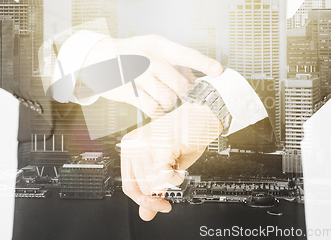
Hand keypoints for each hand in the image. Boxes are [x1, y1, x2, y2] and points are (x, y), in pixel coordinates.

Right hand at [80, 35, 222, 117]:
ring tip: (160, 96)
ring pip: (167, 99)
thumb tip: (193, 77)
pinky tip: (151, 103)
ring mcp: (138, 76)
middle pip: (179, 84)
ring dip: (168, 102)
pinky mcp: (129, 92)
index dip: (204, 63)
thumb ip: (172, 61)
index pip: (187, 54)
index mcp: (158, 45)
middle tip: (178, 92)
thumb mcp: (150, 47)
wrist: (97, 57)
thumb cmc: (127, 53)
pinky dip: (156, 110)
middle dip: (182, 92)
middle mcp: (149, 59)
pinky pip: (152, 108)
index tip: (218, 70)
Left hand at [120, 102, 221, 220]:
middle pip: (142, 189)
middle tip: (172, 174)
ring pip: (153, 186)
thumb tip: (146, 213)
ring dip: (171, 180)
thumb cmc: (185, 137)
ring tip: (175, 162)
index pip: (129, 185)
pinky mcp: (158, 148)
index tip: (159, 206)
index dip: (144, 200)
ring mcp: (143, 146)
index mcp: (130, 147)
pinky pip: (164, 179)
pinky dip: (176, 177)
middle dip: (161, 190)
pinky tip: (178, 162)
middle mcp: (133, 145)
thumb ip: (154, 189)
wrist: (201, 116)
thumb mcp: (166, 167)